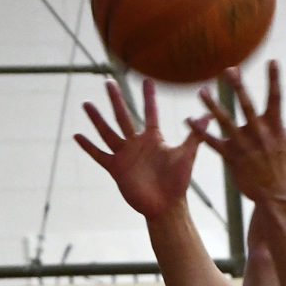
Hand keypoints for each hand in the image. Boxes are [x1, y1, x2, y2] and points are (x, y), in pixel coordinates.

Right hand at [73, 79, 199, 219]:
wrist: (166, 206)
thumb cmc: (178, 182)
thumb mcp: (187, 154)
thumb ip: (196, 135)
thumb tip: (209, 115)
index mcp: (153, 138)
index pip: (150, 112)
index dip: (148, 97)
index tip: (146, 80)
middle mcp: (137, 143)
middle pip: (123, 116)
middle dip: (116, 99)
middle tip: (108, 81)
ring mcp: (125, 155)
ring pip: (107, 132)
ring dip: (97, 118)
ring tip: (86, 104)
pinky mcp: (116, 169)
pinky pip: (99, 155)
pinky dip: (88, 146)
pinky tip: (76, 136)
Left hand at [194, 62, 285, 204]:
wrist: (277, 195)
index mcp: (275, 125)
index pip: (276, 97)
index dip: (274, 79)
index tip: (272, 60)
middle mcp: (258, 133)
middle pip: (246, 106)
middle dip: (238, 87)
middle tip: (230, 69)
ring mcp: (243, 145)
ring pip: (225, 121)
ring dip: (212, 106)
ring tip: (202, 90)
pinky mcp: (231, 156)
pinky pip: (212, 142)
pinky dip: (200, 132)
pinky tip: (188, 120)